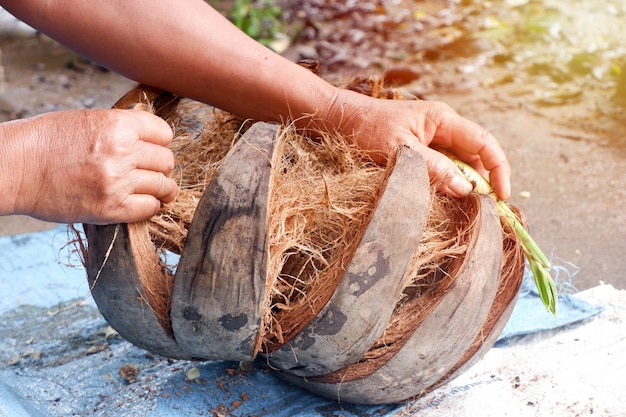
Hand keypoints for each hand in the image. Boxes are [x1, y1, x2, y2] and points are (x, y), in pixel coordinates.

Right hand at [1, 108, 177, 223]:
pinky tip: (141, 203)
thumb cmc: (44, 142)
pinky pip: (149, 208)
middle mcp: (122, 151)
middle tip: (153, 172)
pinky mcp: (111, 208)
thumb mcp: (86, 120)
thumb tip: (148, 139)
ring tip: (154, 190)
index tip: (155, 149)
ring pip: (164, 186)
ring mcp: (118, 181)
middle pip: (167, 161)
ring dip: (161, 189)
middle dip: (162, 166)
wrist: (14, 168)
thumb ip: (120, 128)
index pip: (164, 132)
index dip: (160, 142)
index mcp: (117, 124)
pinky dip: (150, 206)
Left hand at [320, 89, 510, 199]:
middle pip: (475, 154)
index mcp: (443, 119)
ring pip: (459, 162)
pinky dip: (447, 181)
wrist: (338, 118)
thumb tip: (465, 190)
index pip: (484, 143)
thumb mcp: (401, 151)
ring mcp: (430, 136)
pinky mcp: (419, 146)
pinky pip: (442, 165)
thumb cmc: (366, 129)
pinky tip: (444, 196)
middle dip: (483, 180)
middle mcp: (442, 126)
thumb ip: (434, 169)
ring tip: (466, 207)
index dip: (498, 169)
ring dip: (464, 183)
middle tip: (486, 209)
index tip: (502, 196)